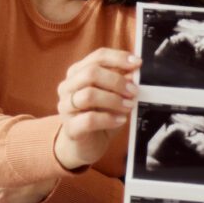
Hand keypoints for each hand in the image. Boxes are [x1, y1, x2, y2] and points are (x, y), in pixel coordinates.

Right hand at [53, 48, 139, 169]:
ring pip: (89, 95)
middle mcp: (67, 87)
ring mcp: (66, 107)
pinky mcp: (70, 128)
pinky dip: (109, 119)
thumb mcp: (113, 96)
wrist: (86, 145)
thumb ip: (121, 83)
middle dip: (117, 81)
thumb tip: (133, 73)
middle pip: (90, 73)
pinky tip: (120, 120)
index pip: (97, 57)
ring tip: (128, 106)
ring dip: (114, 100)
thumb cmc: (100, 117)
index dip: (119, 58)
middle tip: (134, 91)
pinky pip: (90, 119)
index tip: (137, 63)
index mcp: (77, 73)